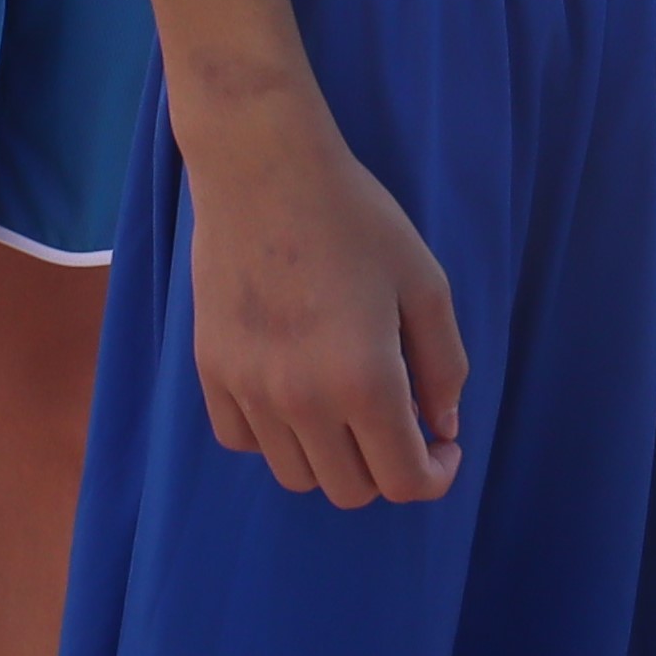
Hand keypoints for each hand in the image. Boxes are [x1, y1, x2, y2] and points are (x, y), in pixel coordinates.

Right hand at [183, 92, 463, 506]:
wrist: (261, 164)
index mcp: (364, 380)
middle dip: (388, 468)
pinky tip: (295, 393)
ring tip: (346, 405)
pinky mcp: (211, 369)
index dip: (435, 476)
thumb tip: (441, 427)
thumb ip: (444, 365)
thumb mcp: (424, 281)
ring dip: (333, 457)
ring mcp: (249, 388)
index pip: (404, 482)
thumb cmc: (353, 215)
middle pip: (351, 491)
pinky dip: (276, 437)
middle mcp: (302, 400)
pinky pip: (245, 441)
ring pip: (297, 475)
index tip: (442, 445)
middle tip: (399, 419)